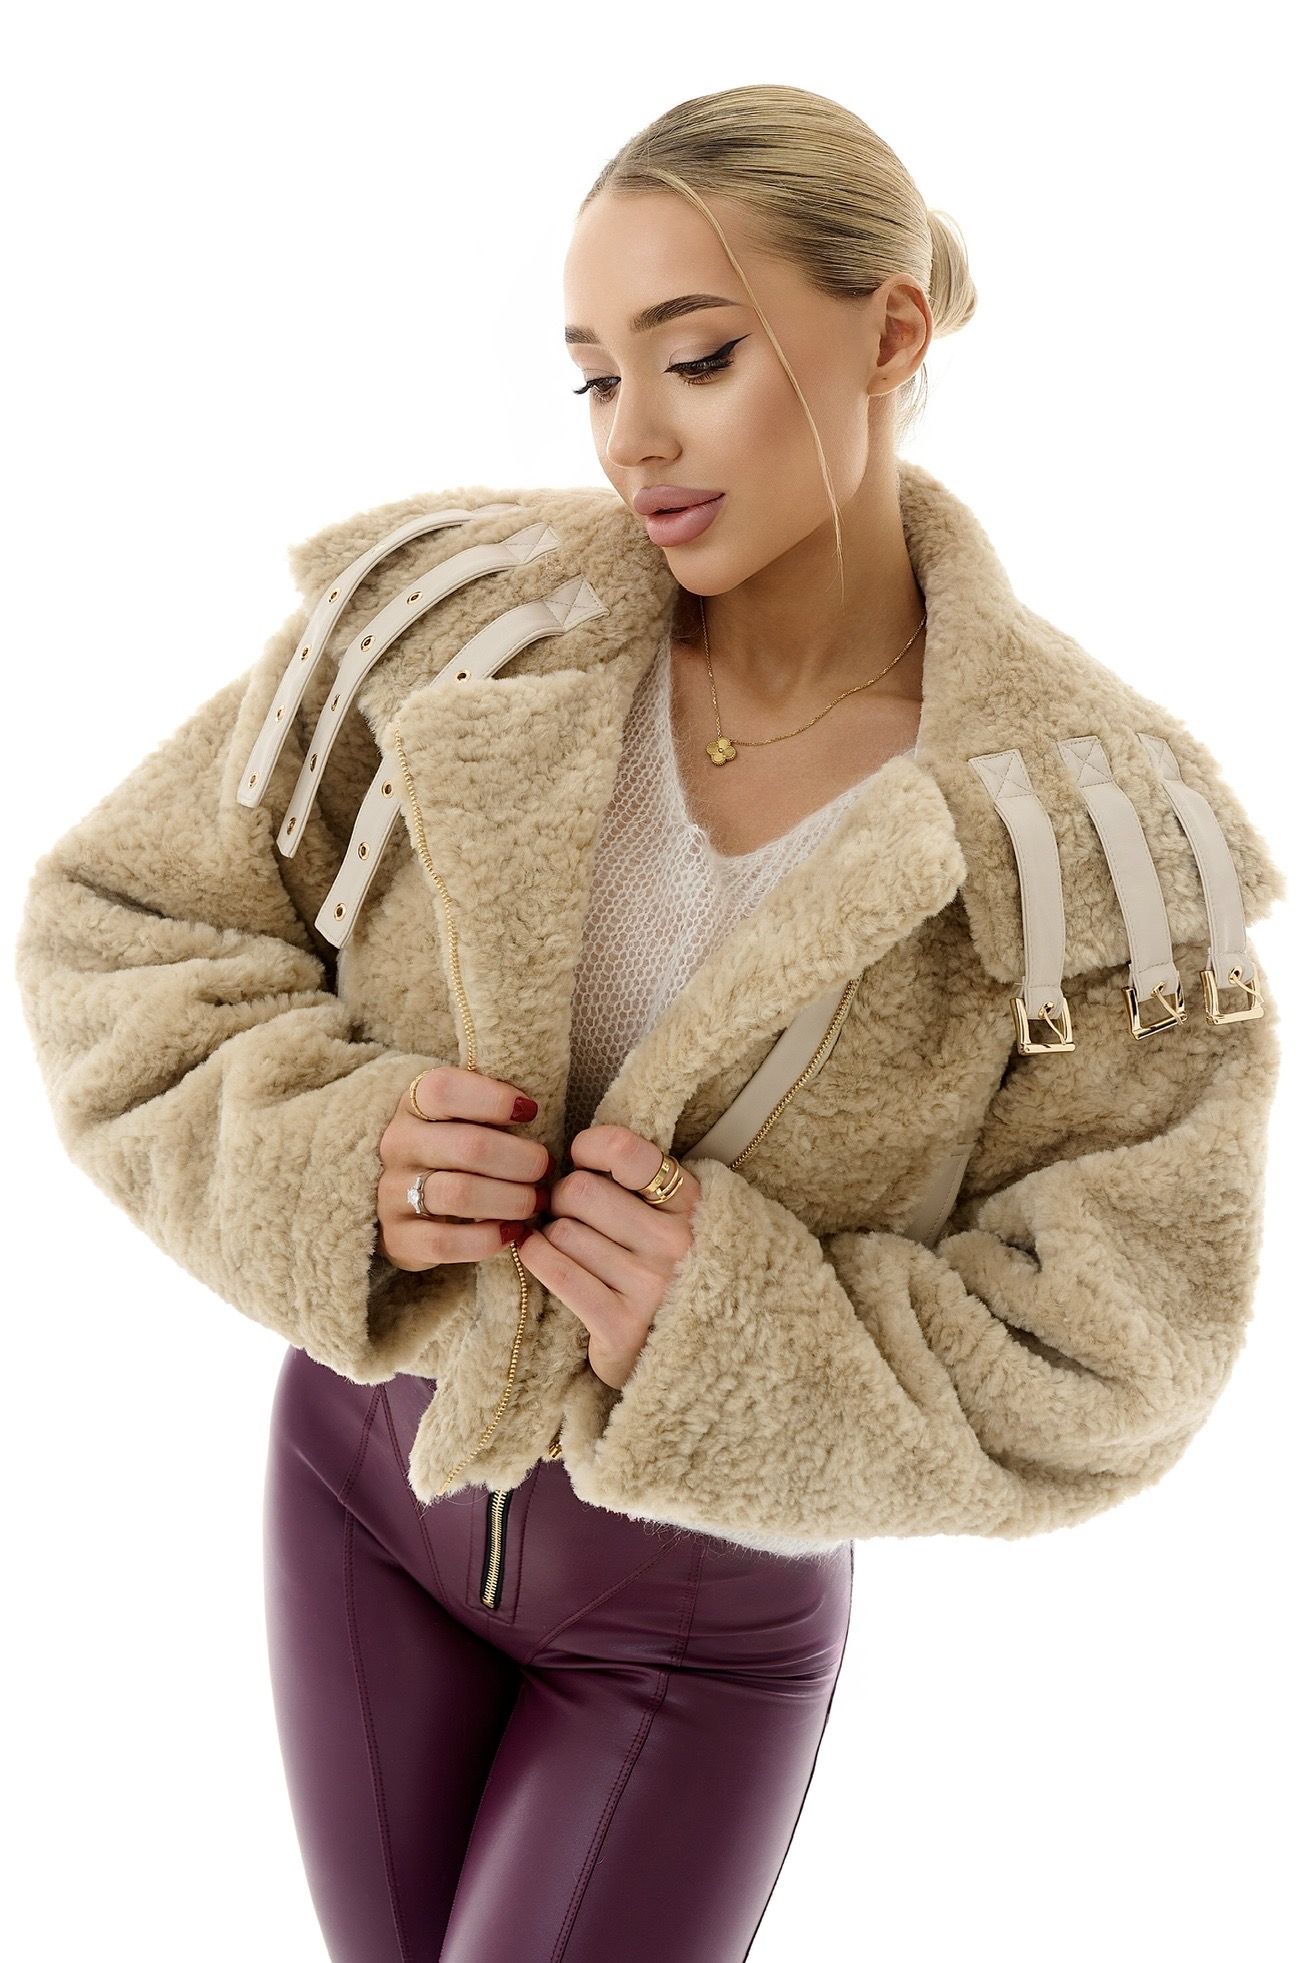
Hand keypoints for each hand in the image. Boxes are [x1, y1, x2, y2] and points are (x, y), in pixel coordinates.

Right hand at [376, 1066, 552, 1271]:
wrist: (401, 1207)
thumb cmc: (451, 1154)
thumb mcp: (460, 1121)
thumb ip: (489, 1111)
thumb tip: (531, 1110)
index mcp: (413, 1106)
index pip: (445, 1090)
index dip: (494, 1099)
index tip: (529, 1112)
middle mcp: (398, 1145)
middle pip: (469, 1146)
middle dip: (522, 1160)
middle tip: (546, 1169)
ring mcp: (392, 1192)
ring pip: (460, 1194)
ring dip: (512, 1200)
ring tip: (535, 1202)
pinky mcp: (398, 1237)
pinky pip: (446, 1242)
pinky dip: (488, 1238)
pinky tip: (512, 1232)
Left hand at [516, 1126, 702, 1391]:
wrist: (688, 1348)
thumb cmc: (665, 1264)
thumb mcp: (671, 1211)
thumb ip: (635, 1176)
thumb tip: (567, 1151)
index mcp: (692, 1201)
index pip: (623, 1150)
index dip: (588, 1148)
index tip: (581, 1161)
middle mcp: (677, 1242)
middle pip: (579, 1191)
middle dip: (560, 1198)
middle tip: (568, 1212)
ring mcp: (652, 1286)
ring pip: (562, 1232)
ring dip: (550, 1235)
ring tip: (567, 1244)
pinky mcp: (622, 1327)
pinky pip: (557, 1271)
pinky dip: (535, 1257)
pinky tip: (537, 1253)